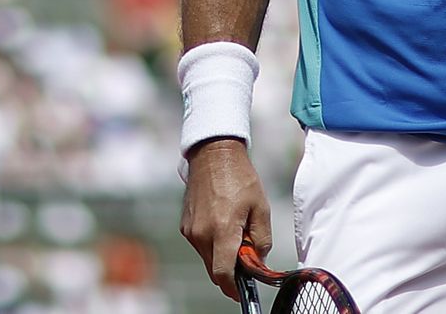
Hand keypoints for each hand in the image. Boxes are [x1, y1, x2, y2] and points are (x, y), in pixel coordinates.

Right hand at [179, 138, 271, 298]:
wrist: (213, 154)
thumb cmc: (240, 177)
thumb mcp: (261, 208)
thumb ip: (261, 240)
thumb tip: (257, 261)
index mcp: (222, 230)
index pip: (223, 274)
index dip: (233, 288)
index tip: (242, 291)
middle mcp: (201, 234)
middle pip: (215, 270)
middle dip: (231, 269)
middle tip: (246, 251)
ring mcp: (190, 230)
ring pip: (207, 258)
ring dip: (221, 255)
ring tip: (234, 229)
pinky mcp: (185, 225)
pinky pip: (200, 245)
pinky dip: (212, 243)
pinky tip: (222, 221)